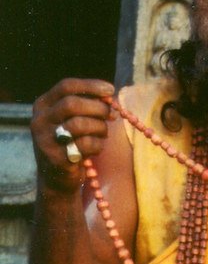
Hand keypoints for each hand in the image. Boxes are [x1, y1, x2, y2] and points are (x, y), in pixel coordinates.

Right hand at [30, 78, 116, 193]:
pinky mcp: (56, 157)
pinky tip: (95, 149)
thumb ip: (87, 105)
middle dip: (98, 108)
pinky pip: (85, 145)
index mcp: (43, 105)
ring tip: (102, 134)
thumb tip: (109, 96)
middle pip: (73, 104)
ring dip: (100, 128)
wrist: (57, 177)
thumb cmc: (72, 141)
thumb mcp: (73, 119)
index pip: (66, 86)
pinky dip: (98, 145)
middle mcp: (40, 120)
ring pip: (80, 124)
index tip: (110, 89)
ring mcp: (45, 139)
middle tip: (111, 116)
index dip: (91, 86)